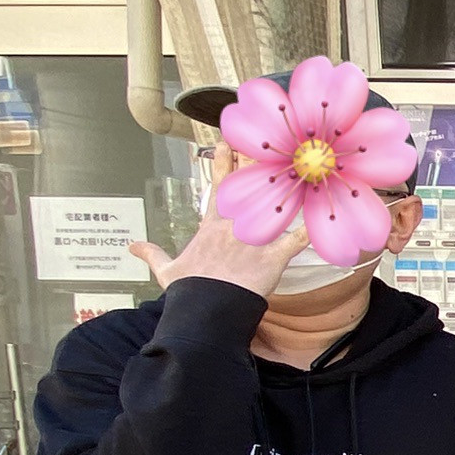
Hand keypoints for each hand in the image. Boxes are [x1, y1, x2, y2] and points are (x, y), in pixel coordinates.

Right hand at [128, 143, 311, 300]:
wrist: (205, 311)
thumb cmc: (189, 291)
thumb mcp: (166, 270)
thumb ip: (152, 253)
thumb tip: (132, 246)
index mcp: (211, 227)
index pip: (218, 188)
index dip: (223, 165)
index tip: (226, 145)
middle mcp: (234, 228)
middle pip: (249, 189)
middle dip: (256, 164)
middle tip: (267, 143)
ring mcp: (254, 241)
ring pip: (274, 207)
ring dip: (287, 188)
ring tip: (298, 165)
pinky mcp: (273, 259)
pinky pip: (296, 241)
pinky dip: (310, 229)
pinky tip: (323, 215)